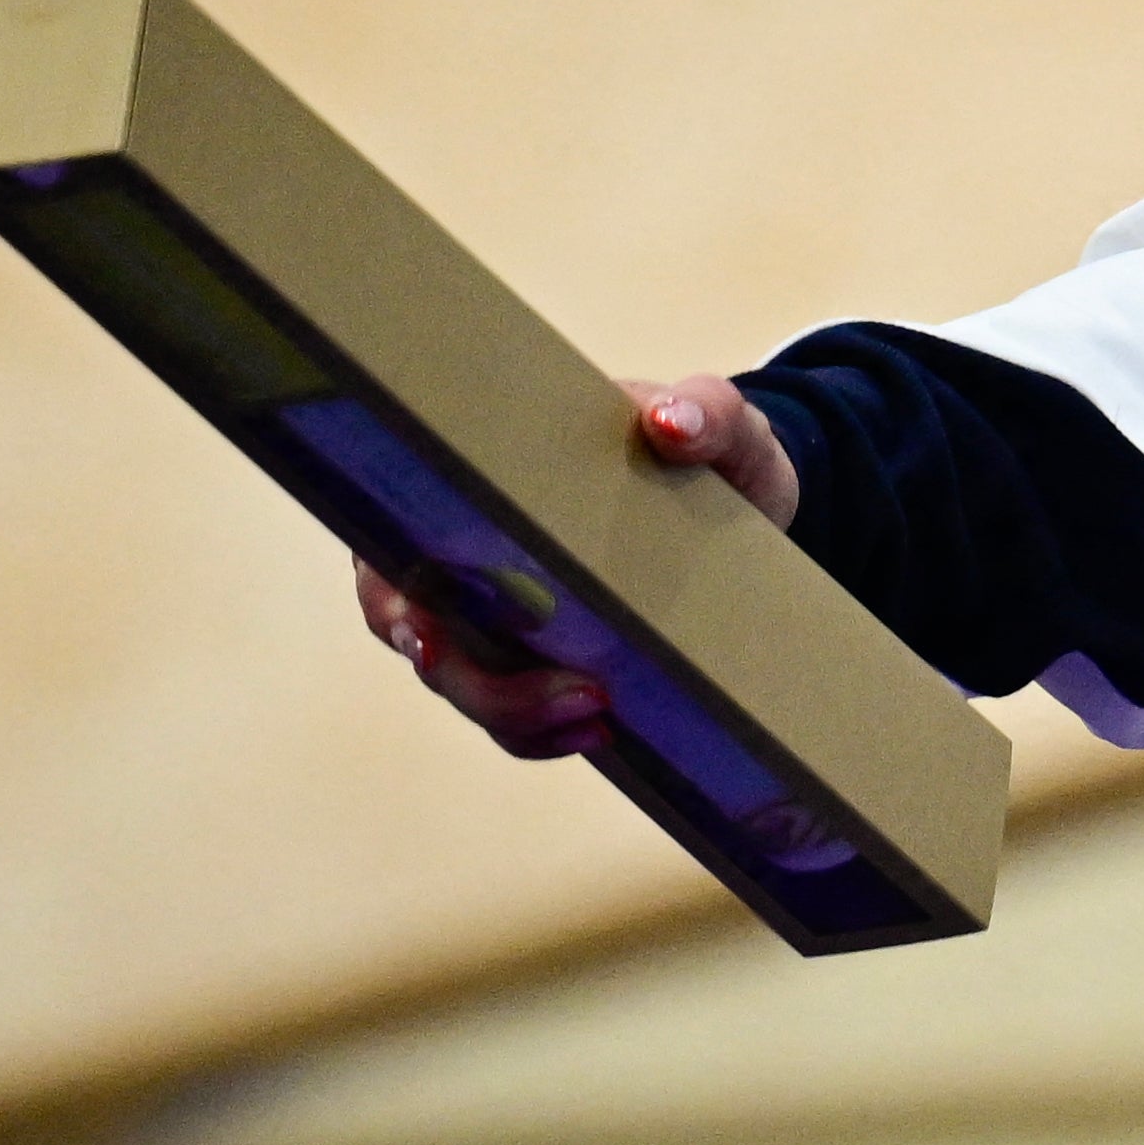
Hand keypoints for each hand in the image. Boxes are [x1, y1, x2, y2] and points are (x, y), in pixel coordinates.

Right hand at [353, 376, 792, 755]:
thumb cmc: (709, 445)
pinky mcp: (552, 660)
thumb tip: (671, 423)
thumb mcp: (721, 423)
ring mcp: (503, 616)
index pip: (391, 545)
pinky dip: (551, 733)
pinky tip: (604, 733)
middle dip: (484, 684)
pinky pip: (524, 714)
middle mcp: (467, 557)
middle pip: (423, 637)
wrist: (753, 497)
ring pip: (470, 686)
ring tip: (599, 720)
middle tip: (579, 694)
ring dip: (522, 718)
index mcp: (474, 486)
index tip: (425, 634)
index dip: (391, 598)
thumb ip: (706, 411)